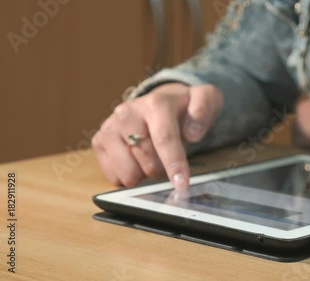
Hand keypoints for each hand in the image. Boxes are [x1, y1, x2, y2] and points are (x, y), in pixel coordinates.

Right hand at [92, 83, 223, 187]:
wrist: (160, 102)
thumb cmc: (183, 108)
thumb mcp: (205, 99)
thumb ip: (204, 108)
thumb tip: (192, 133)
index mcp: (156, 104)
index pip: (164, 138)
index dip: (174, 163)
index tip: (181, 184)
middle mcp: (128, 113)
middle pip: (147, 161)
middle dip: (161, 169)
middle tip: (167, 158)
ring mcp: (110, 127)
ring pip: (127, 172)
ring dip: (143, 174)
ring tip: (150, 158)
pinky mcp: (99, 141)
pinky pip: (113, 175)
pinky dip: (128, 176)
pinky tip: (136, 161)